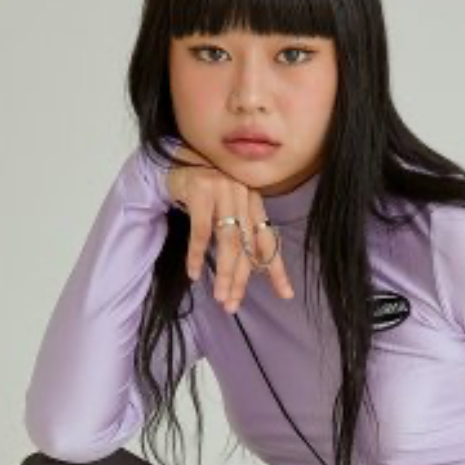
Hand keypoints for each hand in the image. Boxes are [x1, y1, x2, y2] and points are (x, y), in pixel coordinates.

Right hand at [165, 146, 294, 312]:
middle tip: (233, 305)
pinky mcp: (201, 190)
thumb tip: (252, 270)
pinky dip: (197, 254)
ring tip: (220, 296)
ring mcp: (223, 191)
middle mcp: (243, 195)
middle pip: (247, 246)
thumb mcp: (228, 209)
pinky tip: (194, 273)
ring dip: (224, 272)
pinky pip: (201, 230)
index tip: (286, 295)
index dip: (277, 269)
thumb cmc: (205, 191)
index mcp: (254, 202)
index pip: (268, 241)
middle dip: (241, 279)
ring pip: (228, 240)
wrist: (178, 158)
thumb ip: (241, 232)